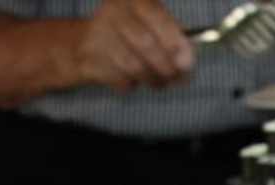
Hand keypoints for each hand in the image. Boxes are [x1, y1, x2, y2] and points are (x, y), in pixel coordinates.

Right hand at [77, 0, 192, 91]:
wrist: (87, 44)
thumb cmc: (131, 35)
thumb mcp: (153, 26)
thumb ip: (173, 38)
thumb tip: (186, 60)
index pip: (155, 15)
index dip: (174, 41)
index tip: (187, 62)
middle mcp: (112, 11)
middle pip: (146, 44)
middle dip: (167, 67)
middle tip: (176, 78)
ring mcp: (98, 34)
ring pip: (134, 65)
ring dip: (153, 79)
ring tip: (159, 81)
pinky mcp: (89, 57)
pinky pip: (120, 78)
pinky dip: (133, 84)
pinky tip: (134, 78)